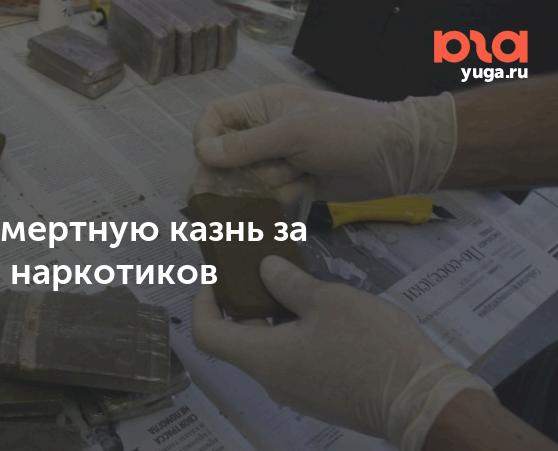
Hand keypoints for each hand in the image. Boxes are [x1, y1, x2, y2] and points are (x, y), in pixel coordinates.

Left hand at [191, 255, 493, 450]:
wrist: (421, 402)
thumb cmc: (370, 345)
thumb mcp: (328, 300)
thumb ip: (289, 283)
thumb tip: (264, 270)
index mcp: (263, 357)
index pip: (207, 334)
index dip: (202, 303)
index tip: (217, 277)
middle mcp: (272, 380)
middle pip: (240, 340)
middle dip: (246, 302)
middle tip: (266, 268)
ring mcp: (297, 393)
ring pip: (271, 350)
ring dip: (276, 317)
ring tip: (300, 285)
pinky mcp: (321, 397)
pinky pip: (295, 362)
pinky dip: (296, 335)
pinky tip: (325, 314)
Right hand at [192, 84, 457, 204]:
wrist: (396, 157)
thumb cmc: (345, 133)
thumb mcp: (293, 133)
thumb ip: (246, 145)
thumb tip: (202, 152)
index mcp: (262, 107)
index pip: (215, 118)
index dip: (206, 139)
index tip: (209, 162)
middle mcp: (265, 132)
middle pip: (226, 156)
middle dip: (236, 173)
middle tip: (237, 192)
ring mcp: (280, 159)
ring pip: (249, 181)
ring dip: (271, 183)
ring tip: (300, 175)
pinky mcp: (294, 183)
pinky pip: (271, 196)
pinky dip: (287, 195)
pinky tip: (308, 187)